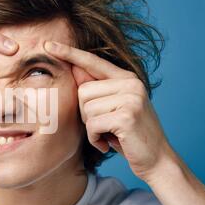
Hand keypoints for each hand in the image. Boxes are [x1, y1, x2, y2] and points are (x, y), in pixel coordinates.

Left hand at [44, 40, 174, 181]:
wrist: (157, 160)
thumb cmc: (128, 136)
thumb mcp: (111, 109)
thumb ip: (96, 90)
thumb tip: (74, 68)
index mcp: (126, 78)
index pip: (92, 61)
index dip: (69, 53)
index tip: (47, 44)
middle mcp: (131, 83)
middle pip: (83, 91)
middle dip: (85, 114)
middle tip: (103, 127)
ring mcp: (131, 98)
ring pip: (86, 109)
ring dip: (91, 129)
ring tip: (108, 135)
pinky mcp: (127, 115)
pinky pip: (92, 125)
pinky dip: (95, 139)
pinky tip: (108, 144)